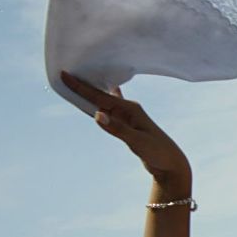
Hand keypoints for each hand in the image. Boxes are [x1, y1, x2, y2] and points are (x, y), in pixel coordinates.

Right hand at [60, 73, 191, 186]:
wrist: (171, 164)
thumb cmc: (158, 152)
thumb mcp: (138, 142)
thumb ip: (118, 129)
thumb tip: (97, 115)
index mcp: (130, 109)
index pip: (100, 96)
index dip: (81, 86)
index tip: (65, 75)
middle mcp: (128, 109)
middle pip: (100, 95)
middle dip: (83, 85)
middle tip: (64, 72)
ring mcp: (128, 117)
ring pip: (103, 102)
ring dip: (90, 92)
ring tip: (75, 80)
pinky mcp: (127, 125)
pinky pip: (109, 111)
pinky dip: (101, 103)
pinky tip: (106, 89)